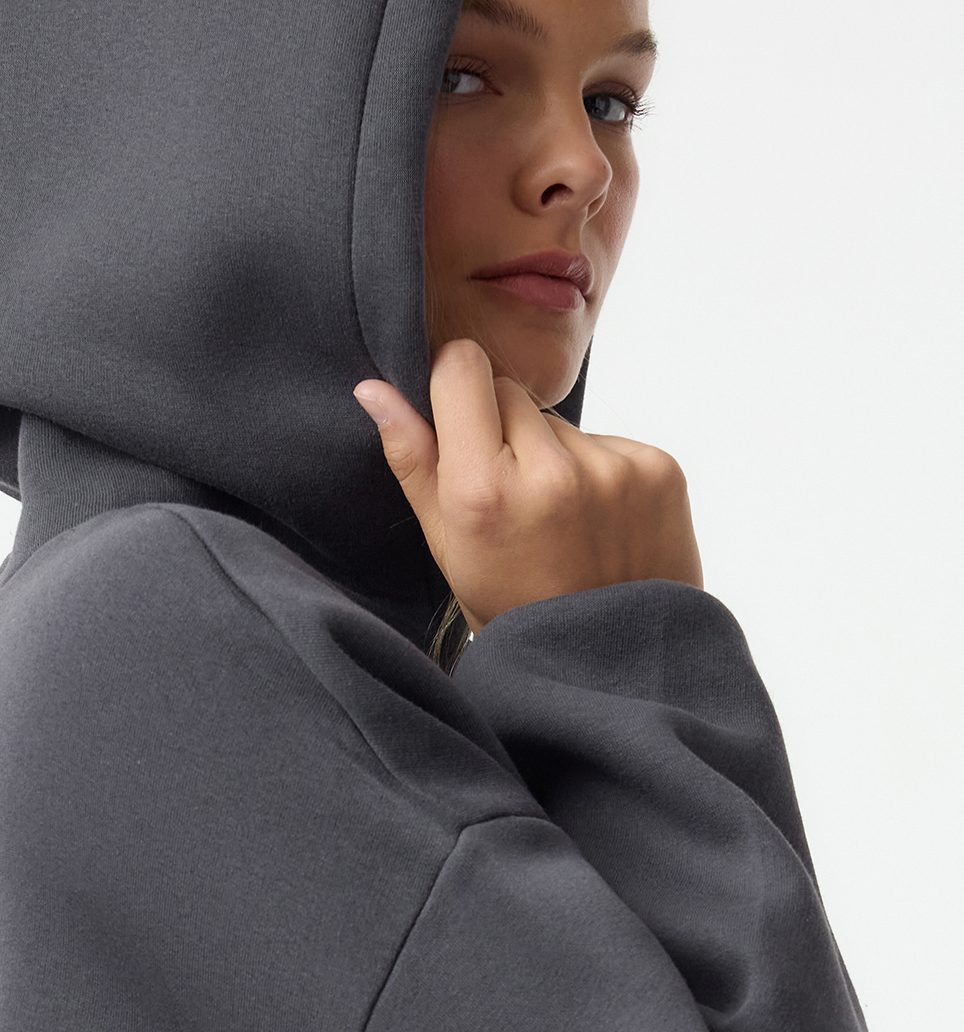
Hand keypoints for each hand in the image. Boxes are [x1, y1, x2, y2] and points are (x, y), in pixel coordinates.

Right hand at [354, 337, 702, 633]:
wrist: (612, 664)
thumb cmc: (516, 607)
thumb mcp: (448, 546)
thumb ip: (412, 459)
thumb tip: (373, 389)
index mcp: (484, 492)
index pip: (462, 368)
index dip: (454, 387)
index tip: (457, 420)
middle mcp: (550, 473)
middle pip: (508, 390)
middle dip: (501, 431)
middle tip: (512, 498)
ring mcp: (612, 470)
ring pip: (558, 422)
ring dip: (552, 456)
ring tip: (559, 521)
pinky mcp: (659, 469)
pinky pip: (608, 442)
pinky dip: (599, 472)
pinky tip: (599, 523)